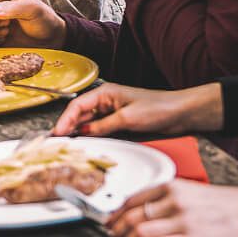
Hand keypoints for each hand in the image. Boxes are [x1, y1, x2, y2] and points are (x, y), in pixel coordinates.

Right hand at [52, 82, 222, 137]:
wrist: (181, 113)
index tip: (57, 134)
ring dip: (78, 132)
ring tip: (67, 145)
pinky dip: (90, 135)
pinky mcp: (118, 122)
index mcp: (105, 93)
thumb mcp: (127, 118)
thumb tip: (83, 132)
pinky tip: (85, 143)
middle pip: (79, 114)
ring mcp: (111, 112)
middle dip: (67, 127)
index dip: (65, 120)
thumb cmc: (158, 108)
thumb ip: (103, 126)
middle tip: (56, 142)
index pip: (77, 106)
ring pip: (88, 122)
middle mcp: (105, 101)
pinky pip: (99, 129)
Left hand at [106, 180, 237, 236]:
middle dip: (118, 229)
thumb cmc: (221, 203)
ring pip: (143, 234)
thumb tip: (136, 209)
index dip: (116, 213)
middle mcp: (175, 203)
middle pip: (134, 219)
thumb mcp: (189, 191)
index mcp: (172, 187)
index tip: (110, 220)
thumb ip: (163, 198)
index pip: (133, 200)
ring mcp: (184, 223)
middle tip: (113, 234)